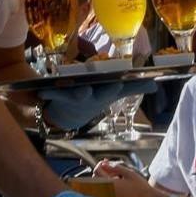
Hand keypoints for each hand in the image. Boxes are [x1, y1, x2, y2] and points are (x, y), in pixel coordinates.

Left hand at [39, 80, 157, 129]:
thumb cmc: (93, 98)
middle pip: (99, 94)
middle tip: (113, 85)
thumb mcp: (113, 94)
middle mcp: (92, 98)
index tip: (131, 80)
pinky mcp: (58, 98)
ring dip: (78, 93)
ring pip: (78, 96)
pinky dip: (47, 94)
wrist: (67, 116)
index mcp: (105, 95)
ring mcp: (75, 99)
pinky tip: (40, 90)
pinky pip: (53, 95)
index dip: (122, 85)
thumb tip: (155, 83)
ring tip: (82, 89)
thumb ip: (132, 88)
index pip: (116, 89)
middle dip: (104, 90)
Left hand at [94, 159, 164, 196]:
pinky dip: (108, 185)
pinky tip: (118, 182)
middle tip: (110, 166)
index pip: (97, 172)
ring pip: (100, 185)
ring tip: (117, 174)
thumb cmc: (139, 185)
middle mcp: (108, 192)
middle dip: (101, 171)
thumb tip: (103, 164)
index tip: (106, 161)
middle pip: (96, 178)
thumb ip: (115, 167)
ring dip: (104, 178)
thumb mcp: (129, 173)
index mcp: (111, 184)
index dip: (100, 164)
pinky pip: (105, 192)